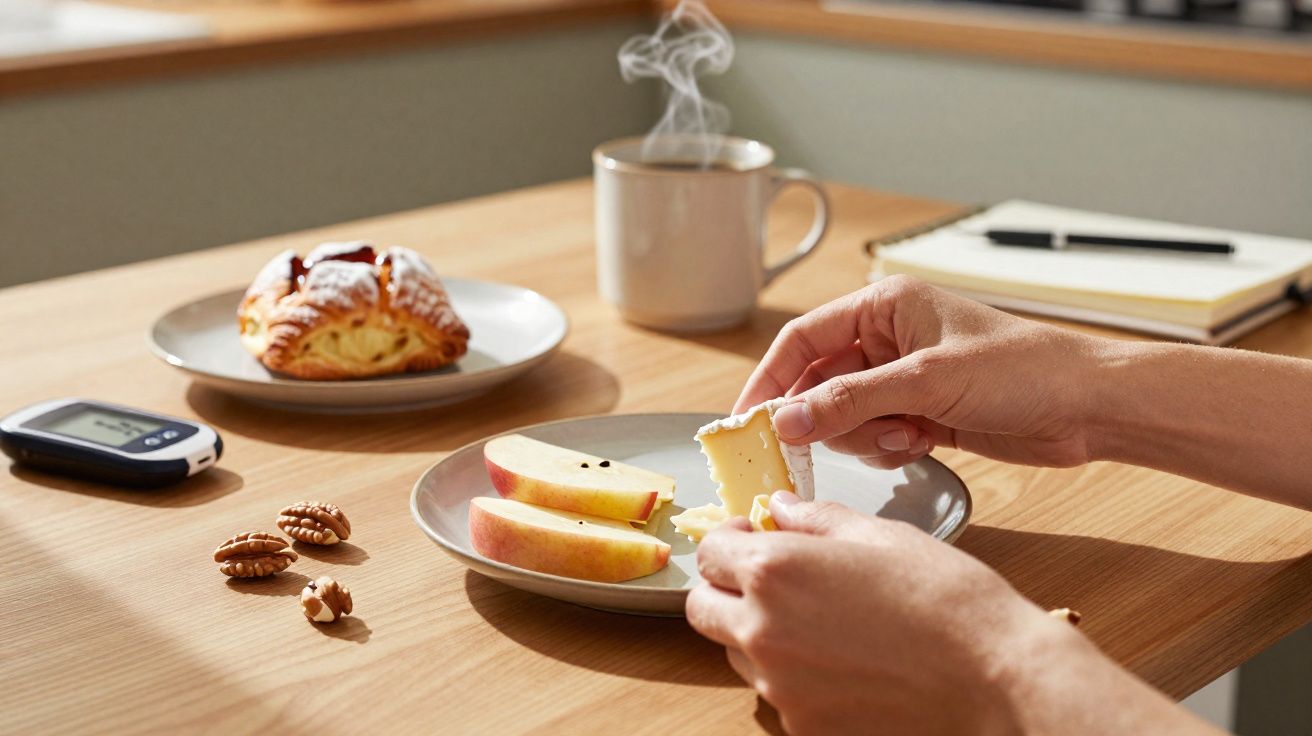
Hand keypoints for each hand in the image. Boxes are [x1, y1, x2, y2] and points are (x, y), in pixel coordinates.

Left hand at [686, 494, 1214, 735]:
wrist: (996, 678)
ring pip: (738, 652)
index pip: (710, 553)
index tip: (756, 536)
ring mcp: (780, 687)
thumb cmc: (947, 600)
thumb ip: (815, 519)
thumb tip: (781, 508)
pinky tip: (843, 659)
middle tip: (770, 578)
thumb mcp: (879, 535)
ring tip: (820, 619)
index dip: (730, 539)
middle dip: (726, 587)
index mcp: (774, 572)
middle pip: (704, 608)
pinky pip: (777, 693)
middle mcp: (763, 632)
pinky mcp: (804, 726)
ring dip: (758, 630)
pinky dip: (794, 674)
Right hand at [736, 275, 1103, 468]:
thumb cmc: (1023, 370)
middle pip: (819, 383)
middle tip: (813, 448)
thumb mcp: (926, 381)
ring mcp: (905, 379)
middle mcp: (889, 339)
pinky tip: (926, 441)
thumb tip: (787, 421)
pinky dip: (890, 446)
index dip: (770, 378)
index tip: (747, 419)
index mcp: (885, 307)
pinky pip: (875, 436)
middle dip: (824, 416)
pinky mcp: (922, 413)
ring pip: (845, 416)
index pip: (803, 339)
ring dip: (865, 434)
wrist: (1089, 408)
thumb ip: (850, 402)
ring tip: (908, 433)